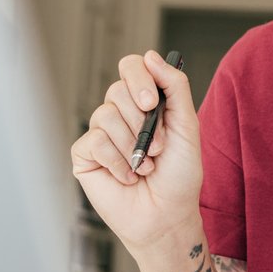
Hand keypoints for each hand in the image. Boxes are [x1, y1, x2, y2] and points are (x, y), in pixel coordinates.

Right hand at [70, 51, 202, 259]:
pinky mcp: (85, 155)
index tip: (151, 102)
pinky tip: (127, 177)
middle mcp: (120, 113)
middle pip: (117, 89)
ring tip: (145, 166)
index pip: (131, 67)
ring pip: (105, 115)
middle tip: (157, 148)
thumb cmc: (179, 175)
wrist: (167, 215)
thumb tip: (151, 56)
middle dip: (141, 121)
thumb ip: (174, 88)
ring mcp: (101, 133)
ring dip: (132, 145)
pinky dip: (117, 162)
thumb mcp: (187, 126)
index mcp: (144, 102)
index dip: (138, 78)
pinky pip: (94, 142)